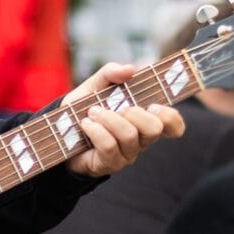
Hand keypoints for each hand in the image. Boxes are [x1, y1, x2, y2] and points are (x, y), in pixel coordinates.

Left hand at [63, 65, 183, 178]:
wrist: (60, 133)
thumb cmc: (85, 109)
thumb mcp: (96, 85)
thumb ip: (111, 73)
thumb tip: (130, 69)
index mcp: (145, 121)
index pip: (174, 126)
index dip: (171, 117)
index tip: (154, 106)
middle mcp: (141, 141)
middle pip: (154, 129)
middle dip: (134, 113)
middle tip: (117, 107)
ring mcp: (126, 155)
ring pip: (129, 136)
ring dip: (109, 119)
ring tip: (92, 112)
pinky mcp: (109, 164)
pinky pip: (109, 146)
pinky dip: (96, 130)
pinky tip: (86, 124)